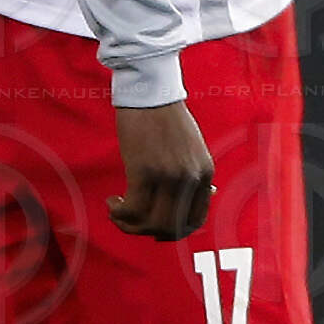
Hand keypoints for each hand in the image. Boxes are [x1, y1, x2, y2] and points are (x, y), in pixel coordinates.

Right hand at [109, 102, 214, 239]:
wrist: (149, 92)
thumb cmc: (166, 117)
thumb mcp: (193, 147)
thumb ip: (198, 172)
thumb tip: (209, 194)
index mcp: (205, 173)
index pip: (195, 220)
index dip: (174, 231)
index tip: (154, 226)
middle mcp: (190, 178)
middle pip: (172, 227)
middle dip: (148, 231)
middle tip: (132, 221)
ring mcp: (168, 176)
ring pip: (151, 223)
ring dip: (130, 225)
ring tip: (118, 211)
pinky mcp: (143, 171)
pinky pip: (133, 209)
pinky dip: (120, 213)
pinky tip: (113, 202)